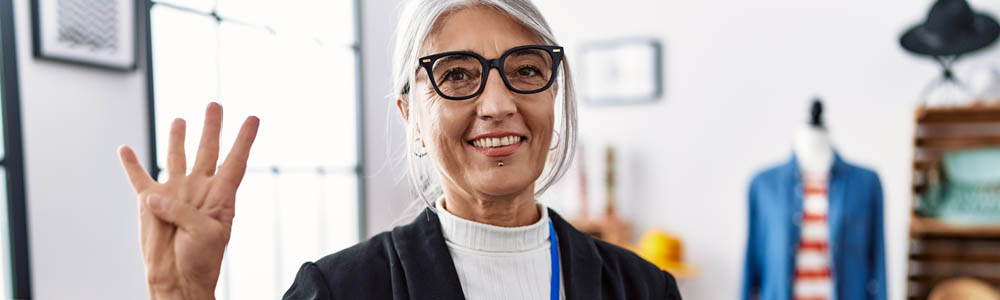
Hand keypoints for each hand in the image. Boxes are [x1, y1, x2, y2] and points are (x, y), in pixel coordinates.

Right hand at [118, 103, 258, 299]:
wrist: (177, 280)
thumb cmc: (199, 261)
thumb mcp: (203, 233)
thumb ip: (183, 210)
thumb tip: (155, 195)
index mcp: (220, 196)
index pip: (235, 160)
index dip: (244, 139)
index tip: (253, 118)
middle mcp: (198, 189)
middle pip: (207, 150)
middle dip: (211, 127)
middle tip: (214, 104)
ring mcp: (174, 194)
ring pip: (176, 158)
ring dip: (177, 138)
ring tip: (180, 120)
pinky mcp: (150, 204)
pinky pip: (139, 178)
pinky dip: (131, 164)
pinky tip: (125, 149)